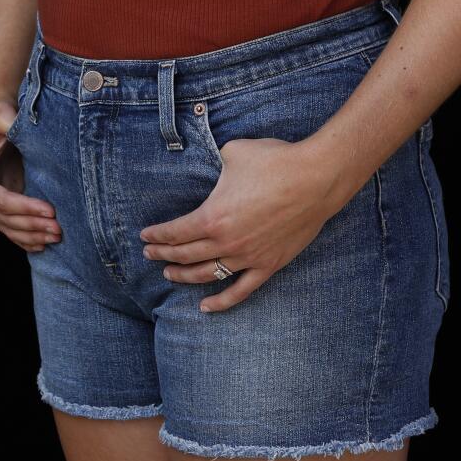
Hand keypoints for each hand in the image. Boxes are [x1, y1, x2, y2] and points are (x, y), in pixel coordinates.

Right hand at [0, 100, 61, 251]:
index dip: (25, 208)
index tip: (50, 209)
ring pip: (10, 230)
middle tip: (60, 227)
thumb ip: (5, 119)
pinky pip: (12, 232)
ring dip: (33, 236)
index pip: (0, 201)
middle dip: (34, 225)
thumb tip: (15, 126)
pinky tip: (44, 245)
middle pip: (6, 220)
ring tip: (58, 236)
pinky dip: (27, 241)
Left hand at [140, 134, 341, 310]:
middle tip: (149, 254)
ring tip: (169, 274)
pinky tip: (206, 307)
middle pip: (186, 255)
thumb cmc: (274, 161)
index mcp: (212, 216)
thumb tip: (212, 166)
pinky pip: (241, 290)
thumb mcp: (233, 153)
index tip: (145, 236)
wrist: (315, 178)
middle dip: (164, 255)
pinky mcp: (268, 265)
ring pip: (208, 274)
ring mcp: (248, 257)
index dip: (157, 235)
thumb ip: (216, 165)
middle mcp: (226, 242)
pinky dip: (222, 302)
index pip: (175, 232)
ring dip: (185, 276)